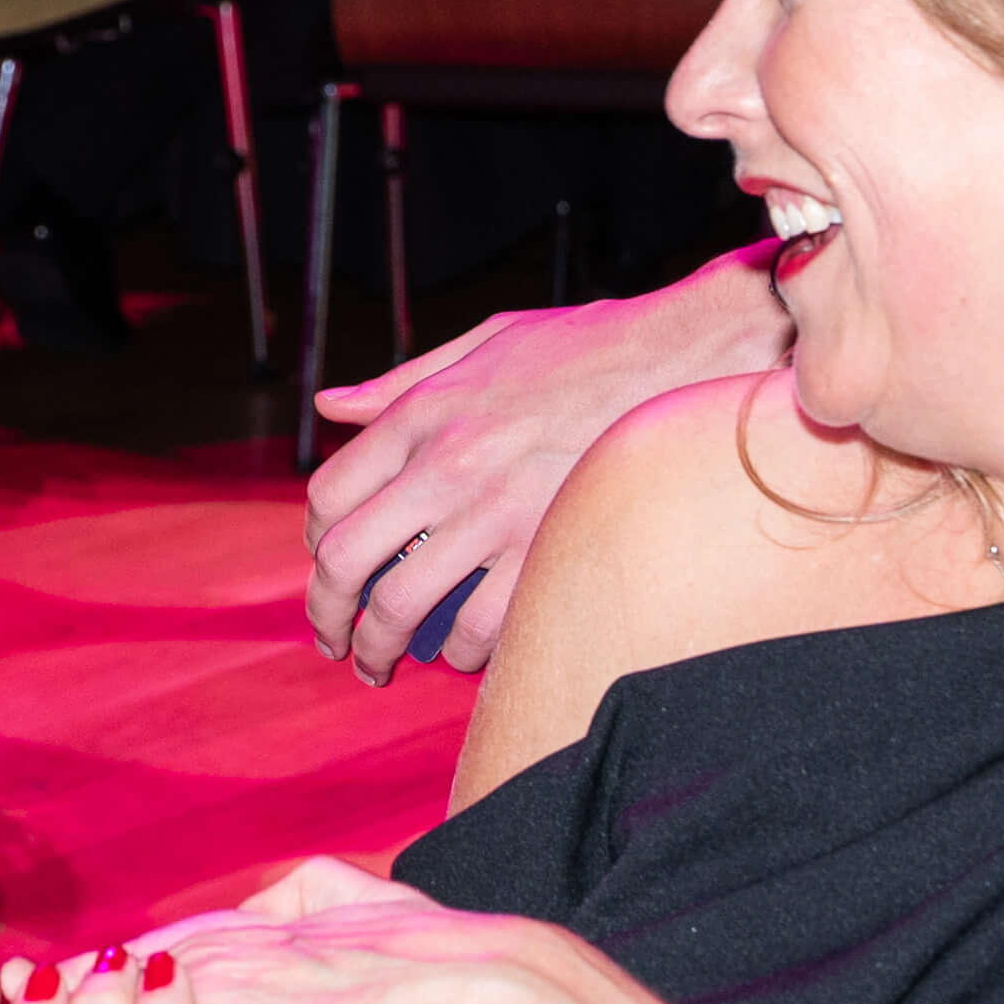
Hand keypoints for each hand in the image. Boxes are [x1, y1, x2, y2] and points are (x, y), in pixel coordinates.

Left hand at [306, 252, 788, 681]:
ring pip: (402, 606)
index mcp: (426, 410)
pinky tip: (461, 653)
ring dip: (380, 649)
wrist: (687, 355)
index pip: (330, 491)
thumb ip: (402, 380)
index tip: (329, 566)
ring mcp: (498, 511)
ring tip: (382, 663)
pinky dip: (462, 652)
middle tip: (333, 638)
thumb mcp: (485, 341)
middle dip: (327, 614)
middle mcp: (449, 463)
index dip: (315, 540)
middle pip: (345, 559)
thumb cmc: (589, 345)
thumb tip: (330, 406)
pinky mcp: (549, 549)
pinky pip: (482, 626)